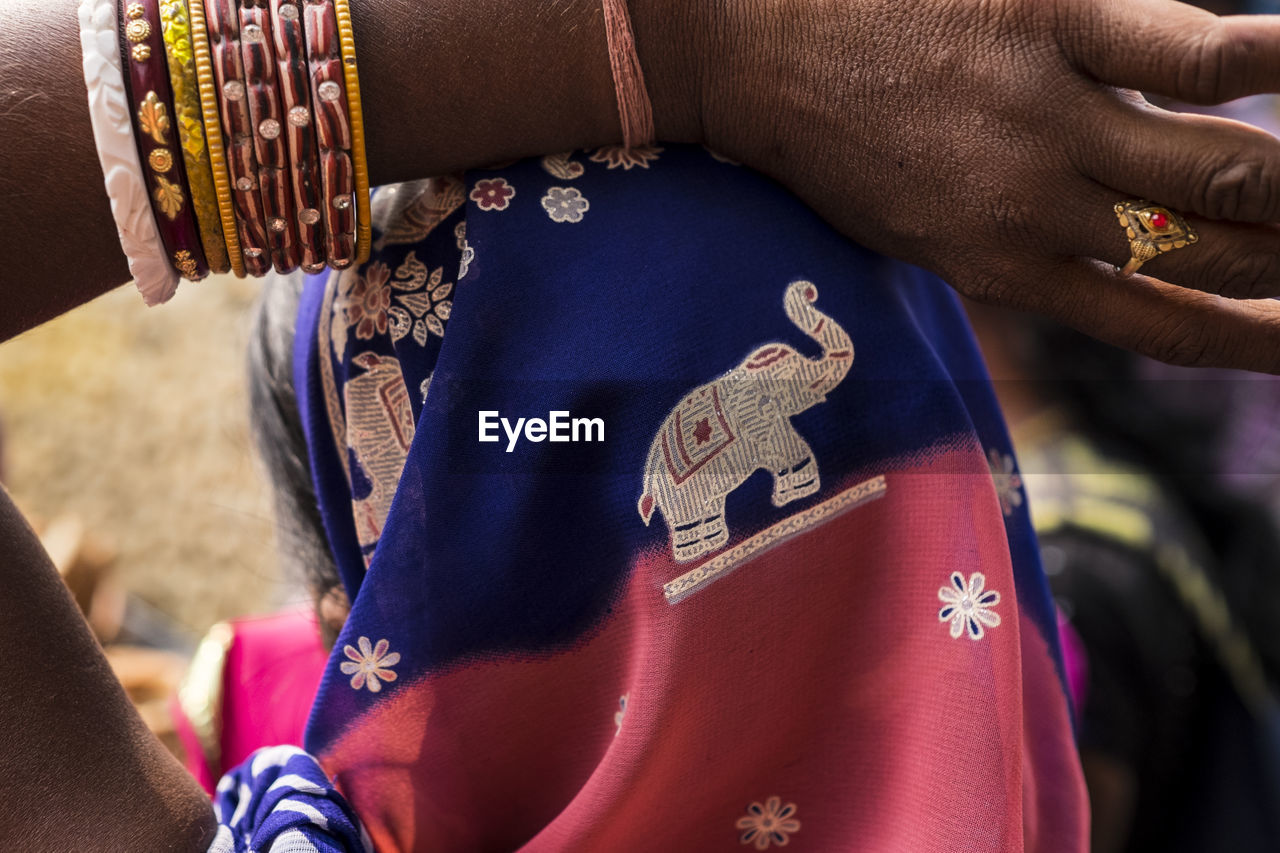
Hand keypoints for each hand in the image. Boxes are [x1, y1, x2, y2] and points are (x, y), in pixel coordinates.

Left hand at [702, 0, 1279, 371]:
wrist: (750, 55)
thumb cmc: (833, 143)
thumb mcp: (917, 232)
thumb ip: (1014, 252)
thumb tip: (1109, 258)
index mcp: (1005, 270)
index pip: (1164, 327)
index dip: (1261, 340)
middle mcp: (1039, 211)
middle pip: (1211, 251)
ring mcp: (1048, 119)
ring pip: (1222, 167)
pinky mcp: (1051, 22)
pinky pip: (1190, 50)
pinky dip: (1273, 58)